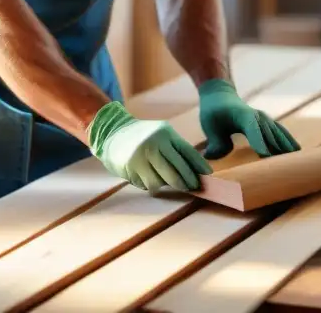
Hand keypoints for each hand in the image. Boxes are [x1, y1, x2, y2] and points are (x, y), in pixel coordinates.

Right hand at [88, 101, 211, 191]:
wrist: (113, 131)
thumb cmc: (145, 135)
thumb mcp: (163, 134)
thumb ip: (178, 148)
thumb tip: (200, 170)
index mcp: (165, 134)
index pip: (188, 153)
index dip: (199, 167)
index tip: (207, 176)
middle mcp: (154, 144)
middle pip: (177, 172)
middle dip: (187, 182)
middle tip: (191, 187)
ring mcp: (141, 157)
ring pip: (162, 182)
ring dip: (167, 185)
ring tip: (168, 181)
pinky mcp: (130, 168)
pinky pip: (147, 185)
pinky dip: (152, 185)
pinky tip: (150, 178)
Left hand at [197, 78, 299, 158]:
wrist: (221, 96)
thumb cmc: (214, 112)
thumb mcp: (209, 126)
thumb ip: (215, 144)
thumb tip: (212, 159)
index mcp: (243, 115)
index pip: (253, 129)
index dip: (260, 142)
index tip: (266, 155)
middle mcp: (258, 117)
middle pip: (271, 135)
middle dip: (278, 152)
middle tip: (286, 170)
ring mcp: (266, 120)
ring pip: (280, 135)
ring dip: (287, 149)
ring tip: (298, 166)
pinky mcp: (269, 125)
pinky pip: (283, 134)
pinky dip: (290, 144)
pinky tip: (298, 156)